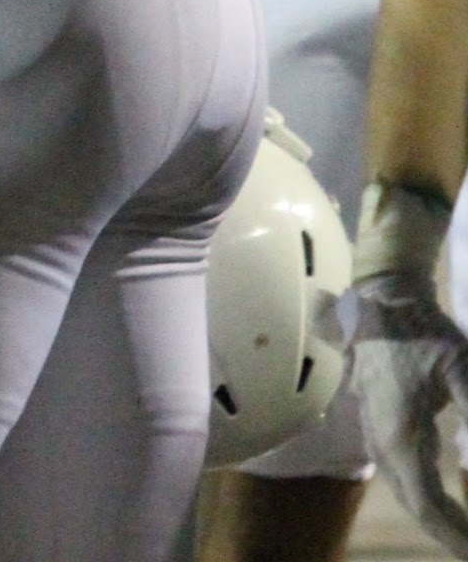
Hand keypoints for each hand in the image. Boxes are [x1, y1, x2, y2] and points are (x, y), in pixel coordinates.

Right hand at [353, 272, 467, 555]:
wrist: (383, 298)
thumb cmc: (423, 330)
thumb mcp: (460, 371)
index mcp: (401, 435)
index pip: (426, 506)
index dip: (453, 535)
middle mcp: (382, 442)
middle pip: (415, 504)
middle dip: (448, 531)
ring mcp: (375, 433)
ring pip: (405, 491)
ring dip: (435, 515)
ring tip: (464, 530)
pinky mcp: (377, 424)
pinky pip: (400, 474)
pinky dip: (423, 495)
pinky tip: (445, 499)